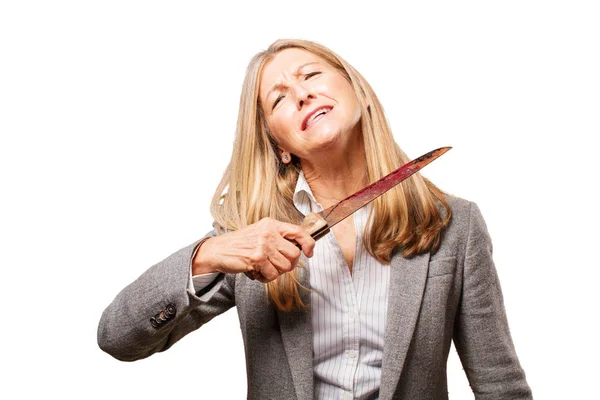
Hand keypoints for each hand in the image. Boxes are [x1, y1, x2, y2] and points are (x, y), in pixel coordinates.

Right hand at [192, 218, 314, 282]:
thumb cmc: (240, 244)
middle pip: (295, 254)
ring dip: (275, 272)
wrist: (218, 250)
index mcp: (271, 224)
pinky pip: (272, 275)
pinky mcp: (257, 258)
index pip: (298, 232)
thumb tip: (299, 250)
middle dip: (289, 265)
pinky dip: (266, 278)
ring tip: (264, 268)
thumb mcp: (260, 233)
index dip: (308, 243)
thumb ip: (278, 238)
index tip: (309, 252)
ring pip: (285, 267)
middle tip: (277, 266)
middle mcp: (269, 232)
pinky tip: (257, 272)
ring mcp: (263, 245)